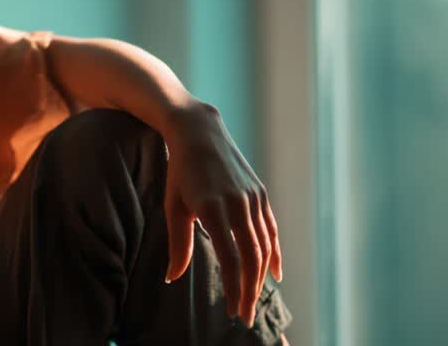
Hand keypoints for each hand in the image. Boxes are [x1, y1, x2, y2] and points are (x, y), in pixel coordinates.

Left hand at [161, 99, 282, 325]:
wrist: (199, 131)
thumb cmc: (180, 172)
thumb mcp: (173, 206)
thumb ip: (178, 244)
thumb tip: (173, 278)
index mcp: (213, 209)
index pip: (231, 259)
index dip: (234, 289)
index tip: (232, 311)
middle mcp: (238, 204)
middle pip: (251, 258)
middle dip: (249, 291)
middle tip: (244, 316)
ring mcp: (252, 198)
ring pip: (264, 246)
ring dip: (261, 277)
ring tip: (253, 299)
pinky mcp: (260, 193)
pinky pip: (271, 229)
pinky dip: (275, 253)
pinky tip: (274, 273)